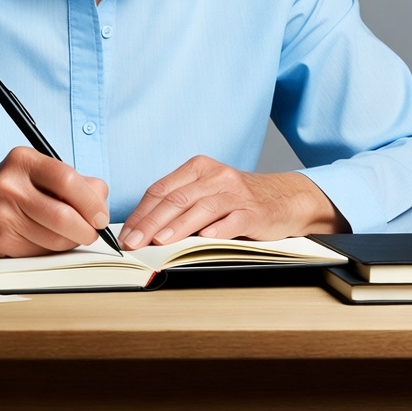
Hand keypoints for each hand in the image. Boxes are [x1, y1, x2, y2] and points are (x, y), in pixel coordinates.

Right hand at [0, 146, 110, 256]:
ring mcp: (3, 216)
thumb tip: (102, 197)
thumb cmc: (13, 186)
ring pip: (55, 239)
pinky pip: (42, 252)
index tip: (101, 214)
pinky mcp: (1, 242)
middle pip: (63, 215)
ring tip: (74, 235)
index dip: (91, 201)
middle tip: (93, 231)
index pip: (67, 179)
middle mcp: (10, 186)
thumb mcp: (37, 170)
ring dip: (73, 242)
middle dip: (87, 229)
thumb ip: (73, 180)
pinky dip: (55, 250)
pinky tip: (52, 240)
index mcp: (23, 160)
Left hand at [118, 155, 347, 249]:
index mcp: (198, 168)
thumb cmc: (238, 198)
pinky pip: (231, 220)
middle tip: (133, 242)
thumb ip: (180, 204)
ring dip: (176, 227)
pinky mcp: (253, 211)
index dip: (141, 212)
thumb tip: (144, 228)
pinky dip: (216, 231)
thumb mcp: (207, 192)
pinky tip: (203, 240)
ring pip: (199, 209)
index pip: (161, 190)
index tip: (126, 233)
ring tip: (159, 241)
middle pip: (175, 199)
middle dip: (150, 223)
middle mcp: (215, 176)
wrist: (285, 198)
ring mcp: (234, 193)